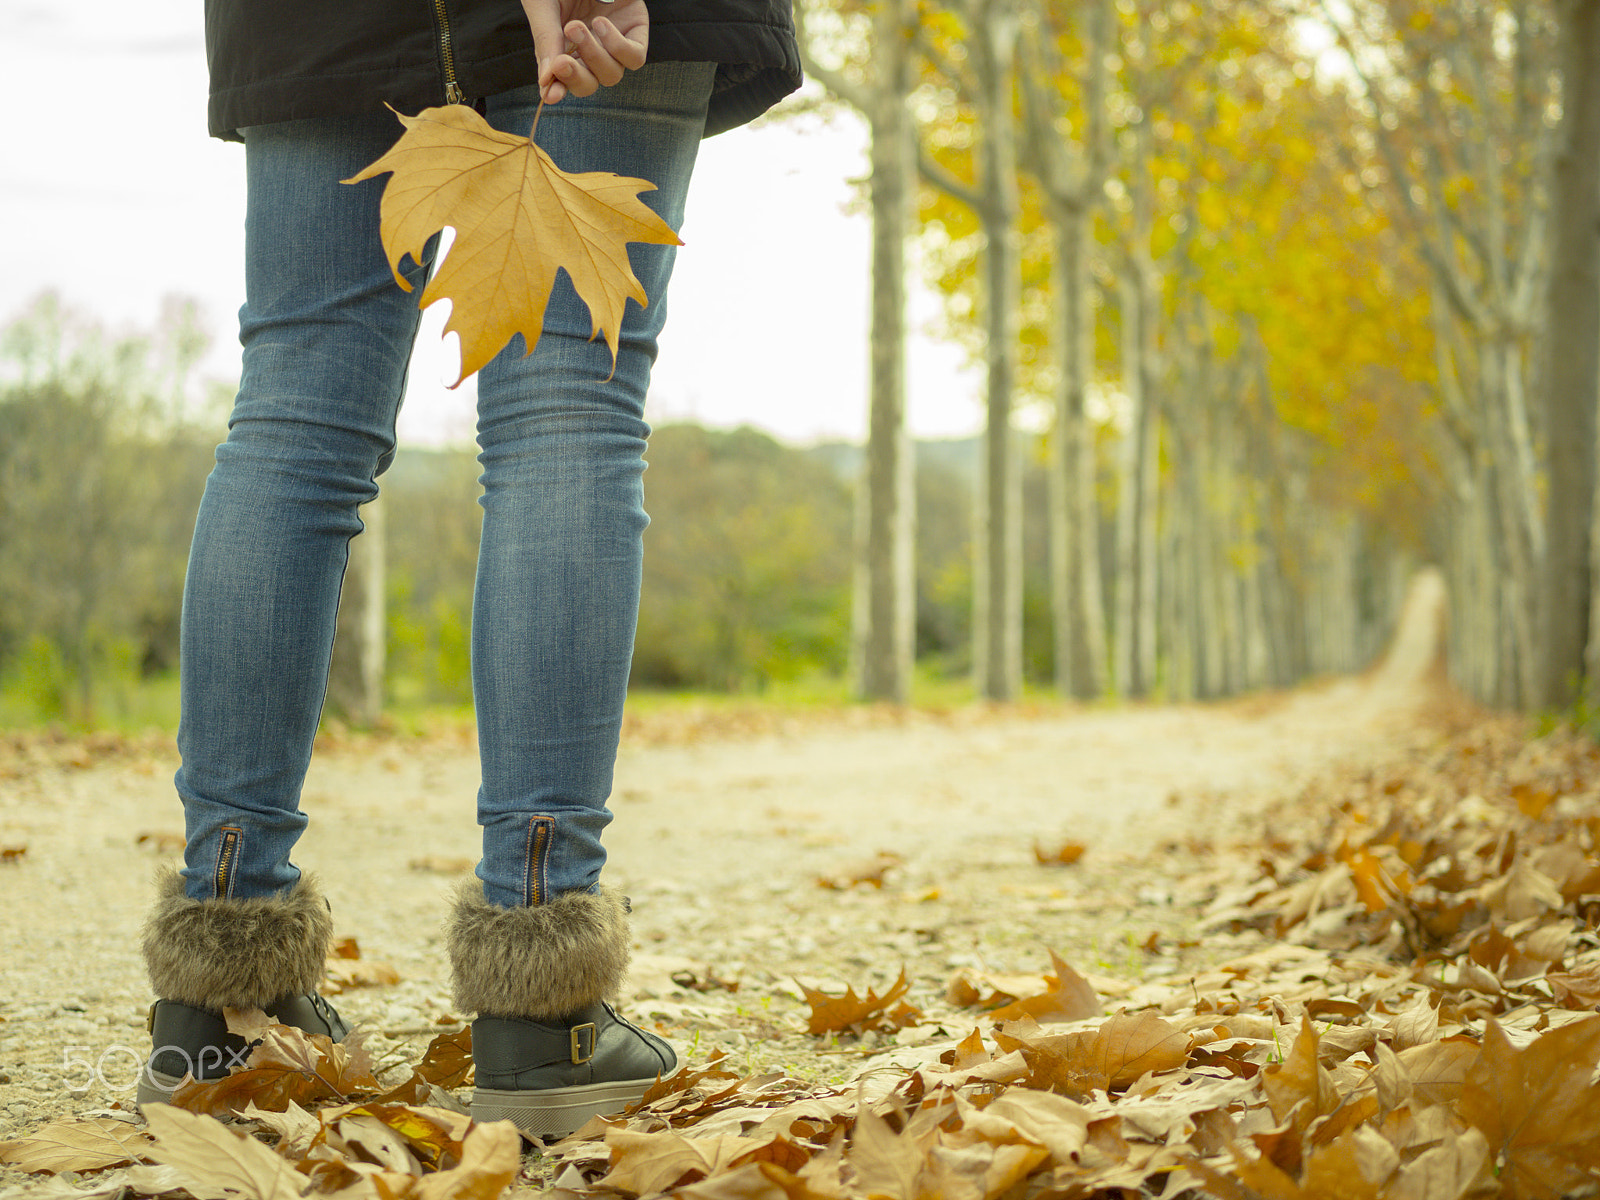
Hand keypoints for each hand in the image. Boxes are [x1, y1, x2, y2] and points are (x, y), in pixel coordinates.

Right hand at [522, 0, 649, 103]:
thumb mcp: (543, 8)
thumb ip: (546, 42)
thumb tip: (546, 85)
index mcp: (565, 46)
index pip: (564, 81)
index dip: (558, 91)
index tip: (550, 95)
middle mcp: (591, 48)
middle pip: (590, 84)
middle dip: (576, 76)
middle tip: (562, 60)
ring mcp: (614, 41)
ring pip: (612, 74)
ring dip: (594, 57)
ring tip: (577, 27)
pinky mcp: (635, 30)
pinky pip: (635, 56)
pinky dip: (619, 48)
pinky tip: (601, 25)